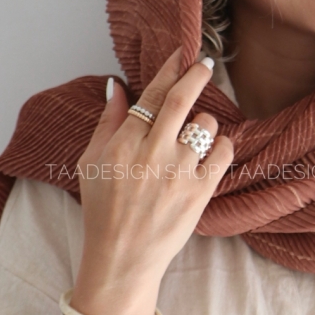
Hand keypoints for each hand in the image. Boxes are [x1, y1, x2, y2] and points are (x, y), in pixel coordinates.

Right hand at [71, 48, 233, 314]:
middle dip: (197, 75)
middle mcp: (152, 154)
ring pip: (206, 126)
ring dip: (205, 123)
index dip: (169, 70)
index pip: (151, 95)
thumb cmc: (102, 210)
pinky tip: (212, 151)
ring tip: (195, 136)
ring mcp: (178, 174)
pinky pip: (224, 153)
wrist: (122, 259)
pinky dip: (223, 146)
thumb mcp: (89, 163)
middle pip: (182, 100)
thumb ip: (106, 122)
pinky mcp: (200, 193)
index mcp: (123, 144)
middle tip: (205, 64)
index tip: (181, 54)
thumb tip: (118, 85)